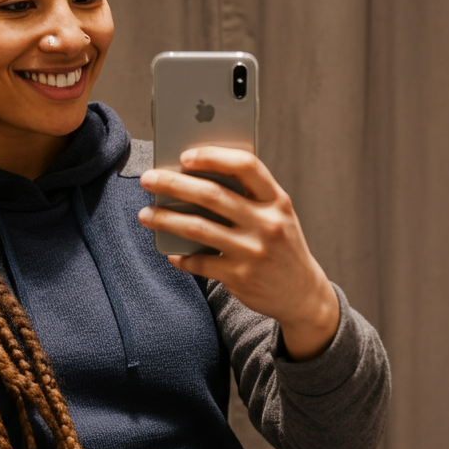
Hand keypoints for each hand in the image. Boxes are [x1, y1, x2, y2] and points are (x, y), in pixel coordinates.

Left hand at [138, 147, 339, 360]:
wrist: (303, 294)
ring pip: (198, 228)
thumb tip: (193, 178)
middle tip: (148, 179)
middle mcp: (267, 223)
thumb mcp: (277, 215)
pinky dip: (181, 257)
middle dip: (173, 184)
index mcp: (277, 200)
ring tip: (145, 215)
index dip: (212, 157)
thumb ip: (247, 196)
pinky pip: (199, 263)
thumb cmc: (280, 244)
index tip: (184, 155)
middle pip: (212, 195)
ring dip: (165, 219)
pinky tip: (171, 253)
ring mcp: (254, 251)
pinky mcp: (240, 278)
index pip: (246, 166)